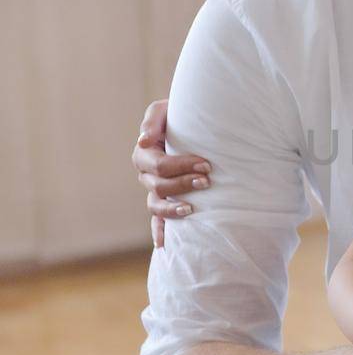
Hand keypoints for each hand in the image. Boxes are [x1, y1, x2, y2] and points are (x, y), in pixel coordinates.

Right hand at [132, 99, 212, 248]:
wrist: (191, 123)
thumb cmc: (179, 114)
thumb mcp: (165, 110)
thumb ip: (153, 121)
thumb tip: (144, 141)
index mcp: (144, 153)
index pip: (158, 165)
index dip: (181, 166)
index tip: (205, 165)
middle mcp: (146, 175)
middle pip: (159, 186)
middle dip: (184, 184)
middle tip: (208, 180)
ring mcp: (154, 190)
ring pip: (156, 205)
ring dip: (173, 208)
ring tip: (192, 209)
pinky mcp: (164, 201)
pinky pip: (157, 220)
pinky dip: (160, 232)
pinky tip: (164, 245)